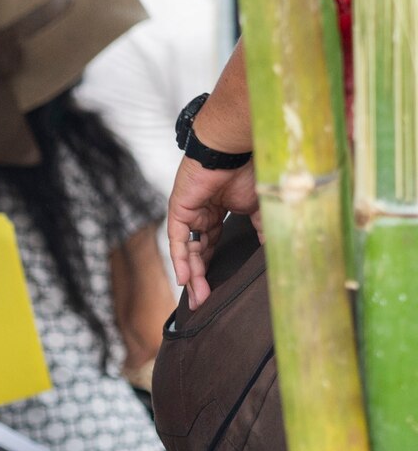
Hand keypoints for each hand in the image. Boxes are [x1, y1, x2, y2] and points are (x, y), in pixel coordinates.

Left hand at [167, 158, 259, 306]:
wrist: (234, 147)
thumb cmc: (250, 169)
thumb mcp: (262, 208)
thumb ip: (263, 231)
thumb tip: (271, 256)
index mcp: (219, 212)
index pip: (215, 245)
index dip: (216, 267)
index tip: (221, 290)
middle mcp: (202, 213)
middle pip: (200, 252)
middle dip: (202, 279)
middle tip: (205, 303)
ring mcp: (189, 212)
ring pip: (190, 250)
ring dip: (193, 275)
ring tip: (199, 298)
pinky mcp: (179, 209)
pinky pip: (178, 239)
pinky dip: (181, 259)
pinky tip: (184, 279)